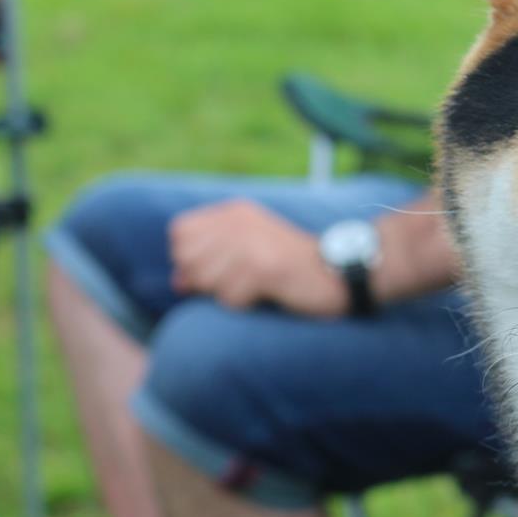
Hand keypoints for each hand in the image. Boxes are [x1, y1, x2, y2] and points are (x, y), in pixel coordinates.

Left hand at [169, 199, 350, 316]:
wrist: (339, 274)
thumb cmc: (292, 270)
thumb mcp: (248, 256)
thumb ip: (209, 263)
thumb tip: (178, 283)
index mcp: (235, 212)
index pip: (180, 232)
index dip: (190, 257)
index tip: (220, 268)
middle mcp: (240, 222)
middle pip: (187, 259)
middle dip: (205, 280)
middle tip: (241, 281)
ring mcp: (251, 243)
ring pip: (205, 281)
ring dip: (228, 294)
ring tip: (259, 287)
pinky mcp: (264, 268)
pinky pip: (229, 299)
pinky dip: (246, 304)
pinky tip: (269, 294)